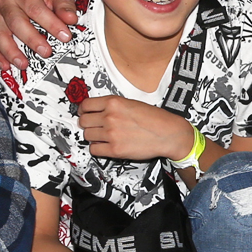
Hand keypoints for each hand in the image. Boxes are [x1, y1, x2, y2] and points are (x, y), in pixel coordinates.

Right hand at [0, 0, 79, 68]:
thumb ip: (65, 4)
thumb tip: (71, 19)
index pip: (36, 8)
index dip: (51, 24)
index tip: (65, 36)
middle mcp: (5, 1)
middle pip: (15, 22)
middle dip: (31, 39)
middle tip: (46, 53)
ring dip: (11, 51)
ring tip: (24, 64)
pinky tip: (6, 66)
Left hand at [78, 95, 195, 160]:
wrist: (168, 133)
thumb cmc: (154, 118)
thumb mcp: (132, 103)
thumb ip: (113, 106)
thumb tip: (97, 111)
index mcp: (114, 102)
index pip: (85, 105)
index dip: (84, 110)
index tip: (85, 113)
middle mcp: (110, 117)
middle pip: (83, 121)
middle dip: (87, 124)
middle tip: (94, 126)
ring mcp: (111, 134)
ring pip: (87, 135)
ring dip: (93, 136)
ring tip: (103, 136)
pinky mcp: (114, 150)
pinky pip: (94, 149)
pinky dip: (97, 148)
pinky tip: (105, 145)